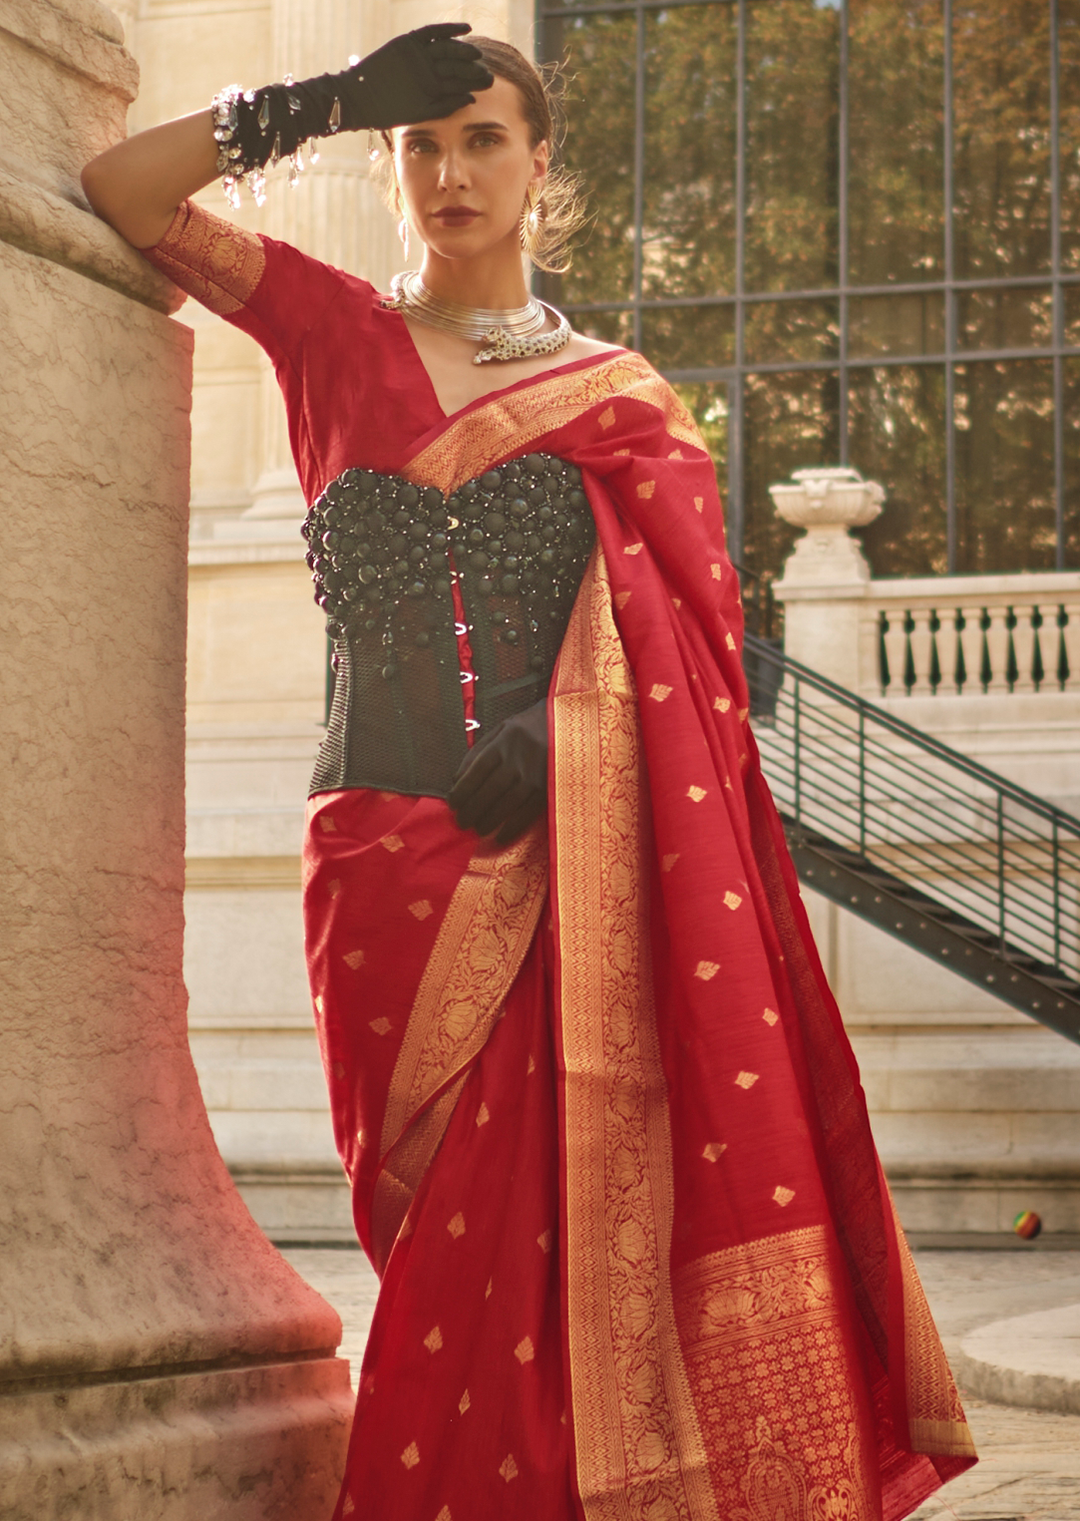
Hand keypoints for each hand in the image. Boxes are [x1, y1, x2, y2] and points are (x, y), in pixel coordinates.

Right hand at [348, 24, 494, 130]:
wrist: (360, 98)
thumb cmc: (388, 112)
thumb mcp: (420, 113)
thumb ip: (444, 107)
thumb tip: (471, 99)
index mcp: (434, 88)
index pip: (458, 81)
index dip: (474, 81)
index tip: (490, 82)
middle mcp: (429, 70)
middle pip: (455, 64)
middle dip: (471, 67)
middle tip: (486, 70)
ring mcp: (420, 55)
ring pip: (446, 48)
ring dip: (462, 49)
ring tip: (476, 54)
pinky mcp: (409, 42)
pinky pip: (431, 33)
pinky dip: (448, 30)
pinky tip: (465, 29)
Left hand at [448, 701, 547, 846]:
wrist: (564, 724)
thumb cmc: (527, 728)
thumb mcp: (500, 730)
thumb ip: (478, 752)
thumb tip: (456, 779)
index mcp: (502, 745)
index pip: (476, 771)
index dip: (462, 790)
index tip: (452, 804)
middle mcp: (516, 761)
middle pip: (489, 790)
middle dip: (472, 810)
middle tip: (461, 823)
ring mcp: (533, 776)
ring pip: (507, 804)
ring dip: (489, 820)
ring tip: (478, 830)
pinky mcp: (548, 789)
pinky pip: (528, 812)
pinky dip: (513, 827)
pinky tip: (501, 836)